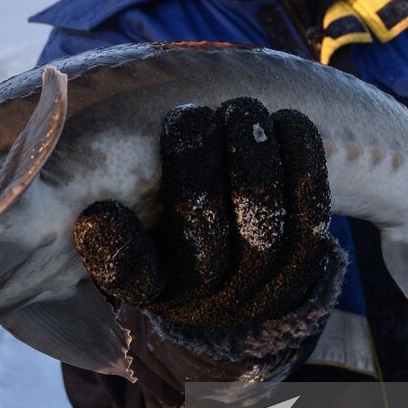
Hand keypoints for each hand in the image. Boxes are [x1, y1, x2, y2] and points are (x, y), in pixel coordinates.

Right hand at [73, 98, 342, 329]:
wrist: (240, 276)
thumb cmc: (173, 233)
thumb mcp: (135, 227)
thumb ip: (112, 213)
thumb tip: (95, 208)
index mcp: (155, 287)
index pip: (132, 277)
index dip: (117, 250)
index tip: (101, 211)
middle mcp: (208, 298)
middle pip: (206, 238)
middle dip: (198, 167)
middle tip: (189, 114)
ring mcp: (262, 286)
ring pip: (262, 222)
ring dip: (253, 156)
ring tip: (240, 109)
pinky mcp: (306, 264)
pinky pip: (312, 211)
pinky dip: (301, 161)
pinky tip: (287, 120)